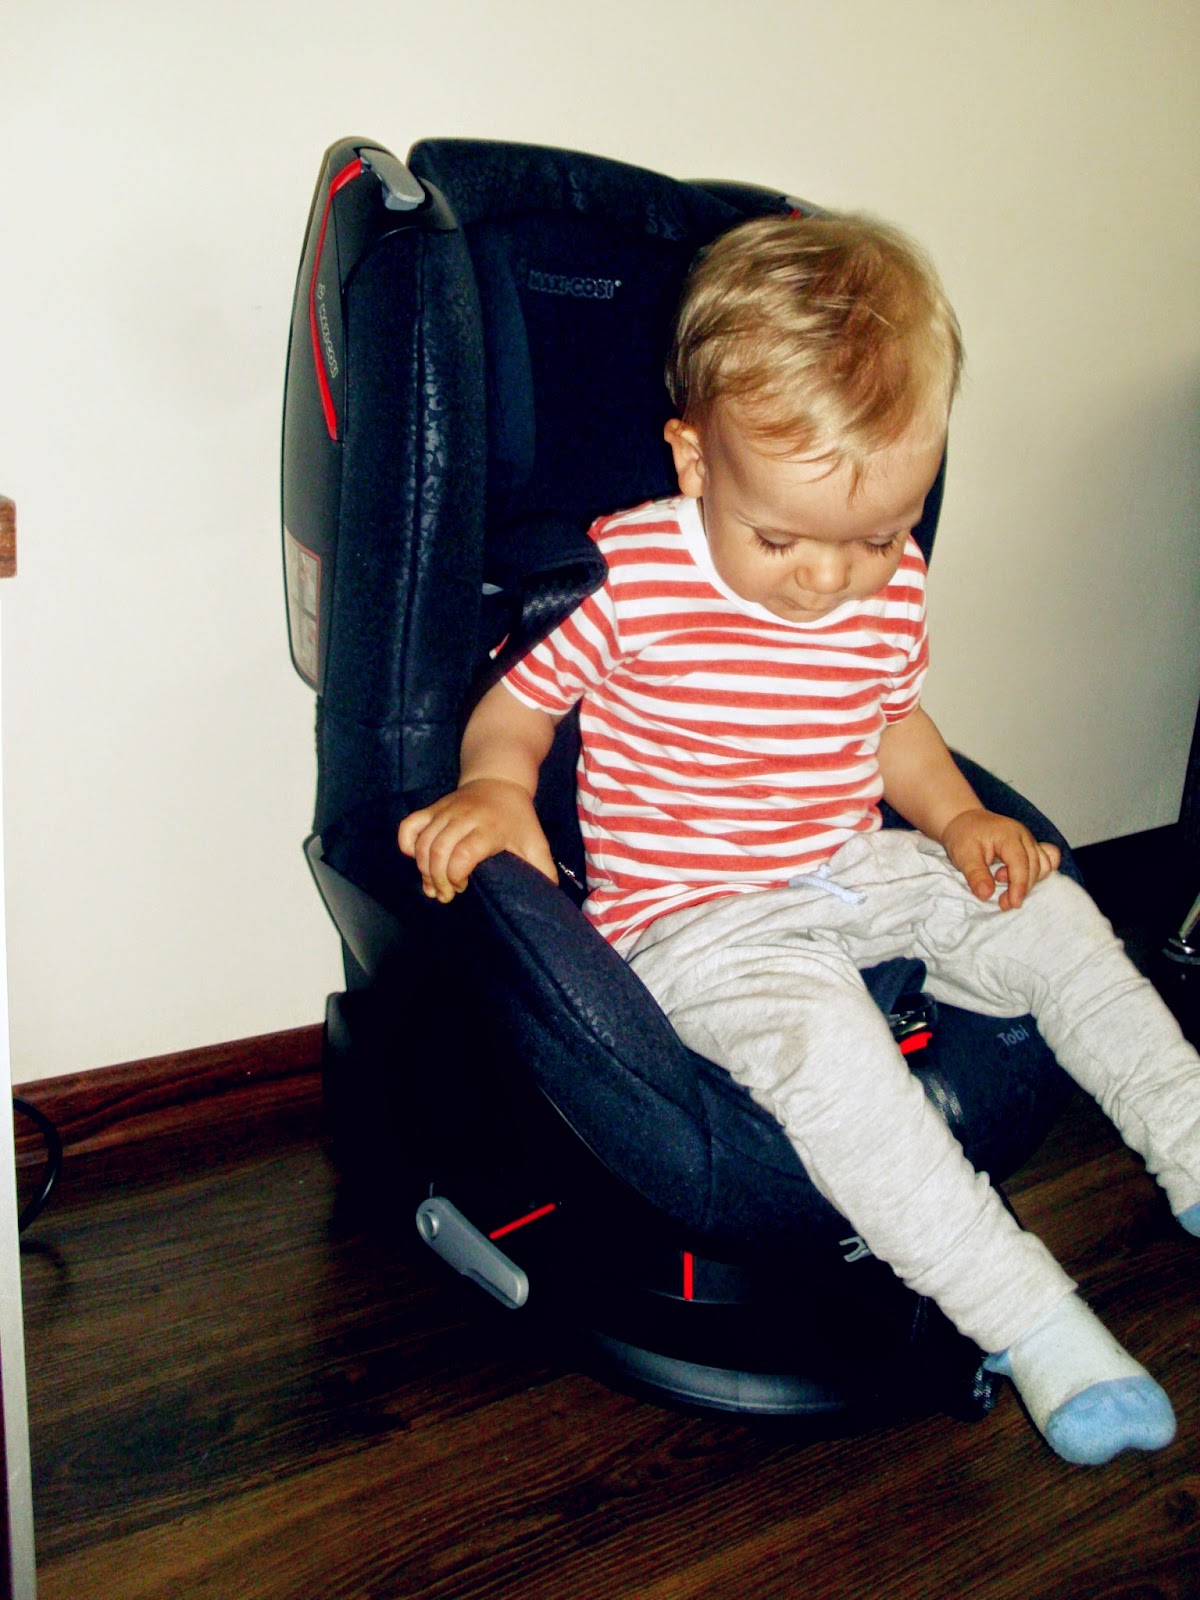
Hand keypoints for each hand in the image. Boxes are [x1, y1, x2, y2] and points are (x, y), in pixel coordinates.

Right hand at [397, 779, 557, 902]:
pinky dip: (406, 845)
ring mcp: (444, 812)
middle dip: (438, 879)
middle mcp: (463, 818)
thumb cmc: (517, 818)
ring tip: (433, 886)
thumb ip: (542, 869)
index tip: (463, 888)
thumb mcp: (535, 841)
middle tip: (447, 895)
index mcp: (488, 828)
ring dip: (423, 869)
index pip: (463, 854)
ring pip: (422, 843)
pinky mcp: (431, 809)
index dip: (456, 876)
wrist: (499, 780)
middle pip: (438, 851)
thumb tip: (549, 895)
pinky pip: (409, 826)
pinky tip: (416, 860)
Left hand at [940, 808, 1060, 910]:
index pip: (1021, 863)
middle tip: (1003, 903)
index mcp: (1008, 835)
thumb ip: (976, 875)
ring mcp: (1030, 841)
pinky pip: (1046, 861)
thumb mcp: (963, 855)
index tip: (1013, 904)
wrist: (964, 820)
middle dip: (1022, 889)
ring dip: (1029, 882)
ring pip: (1043, 866)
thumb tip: (986, 895)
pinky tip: (1019, 882)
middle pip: (1035, 867)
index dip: (1019, 886)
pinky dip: (1037, 875)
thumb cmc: (963, 835)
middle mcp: (1024, 836)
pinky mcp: (1031, 847)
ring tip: (1004, 888)